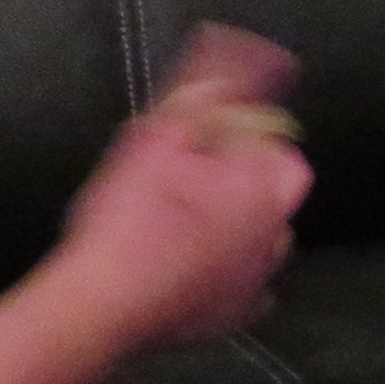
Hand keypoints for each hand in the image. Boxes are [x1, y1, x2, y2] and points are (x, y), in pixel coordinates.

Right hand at [50, 22, 309, 349]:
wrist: (102, 304)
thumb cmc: (127, 221)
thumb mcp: (155, 140)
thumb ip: (199, 100)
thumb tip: (222, 69)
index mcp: (261, 189)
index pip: (282, 148)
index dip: (252, 137)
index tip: (219, 135)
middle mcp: (272, 236)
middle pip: (278, 194)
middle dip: (248, 178)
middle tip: (199, 173)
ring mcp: (257, 280)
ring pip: (265, 239)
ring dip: (241, 223)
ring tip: (191, 217)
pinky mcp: (235, 315)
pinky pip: (247, 286)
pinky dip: (229, 271)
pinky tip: (196, 263)